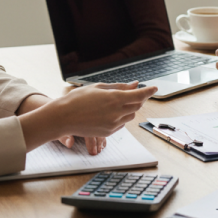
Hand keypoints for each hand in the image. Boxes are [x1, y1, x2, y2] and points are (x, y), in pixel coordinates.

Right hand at [19, 81, 156, 152]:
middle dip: (139, 99)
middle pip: (137, 106)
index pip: (140, 95)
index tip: (155, 88)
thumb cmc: (79, 99)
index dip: (149, 91)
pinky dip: (121, 117)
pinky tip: (111, 112)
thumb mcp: (100, 87)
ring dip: (130, 108)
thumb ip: (120, 87)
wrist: (63, 117)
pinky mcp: (108, 132)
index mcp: (115, 98)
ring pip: (130, 115)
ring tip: (118, 102)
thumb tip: (135, 84)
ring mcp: (113, 124)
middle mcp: (116, 112)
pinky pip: (121, 124)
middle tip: (136, 93)